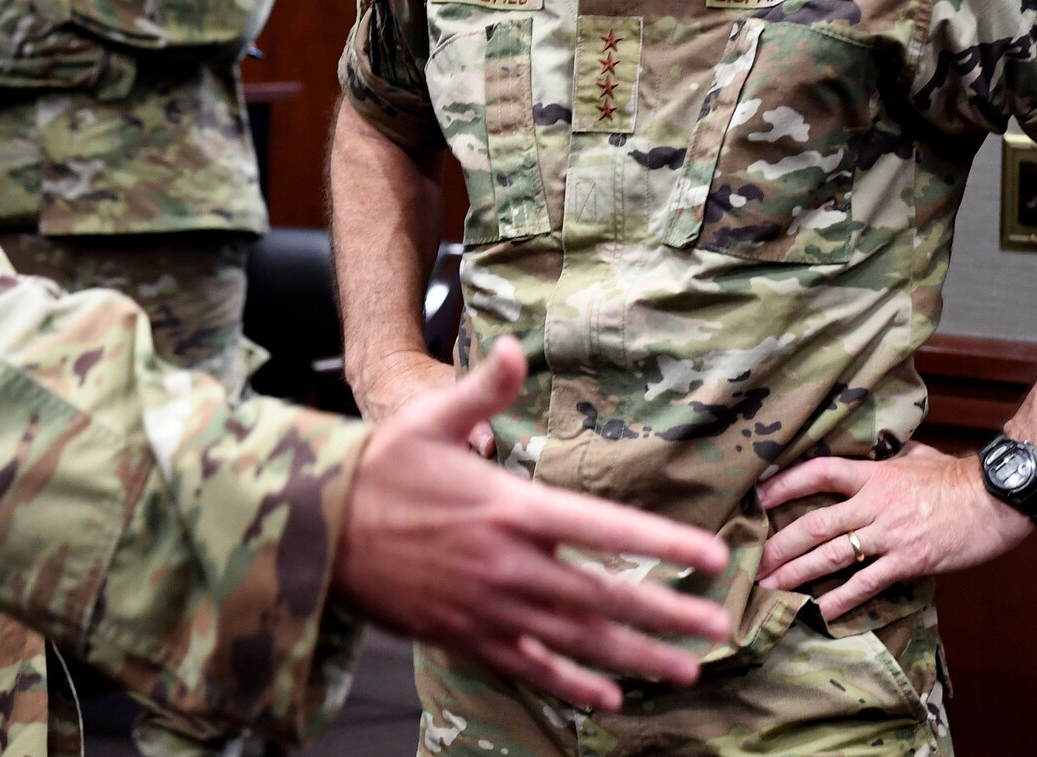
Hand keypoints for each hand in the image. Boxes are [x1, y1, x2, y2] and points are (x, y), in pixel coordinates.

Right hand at [332, 337, 730, 713]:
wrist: (317, 527)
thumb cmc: (379, 468)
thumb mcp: (430, 417)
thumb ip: (483, 389)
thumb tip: (514, 345)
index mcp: (510, 508)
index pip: (605, 527)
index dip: (663, 543)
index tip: (710, 556)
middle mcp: (509, 566)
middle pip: (603, 595)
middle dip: (666, 612)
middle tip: (719, 626)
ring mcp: (489, 608)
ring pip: (576, 640)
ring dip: (636, 655)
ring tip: (685, 668)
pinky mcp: (464, 636)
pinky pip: (529, 667)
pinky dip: (571, 682)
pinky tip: (607, 693)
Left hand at [755, 440, 1033, 621]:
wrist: (997, 500)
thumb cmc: (958, 477)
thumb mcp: (916, 456)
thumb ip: (888, 456)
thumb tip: (874, 450)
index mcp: (873, 474)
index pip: (818, 472)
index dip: (785, 484)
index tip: (758, 497)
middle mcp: (874, 504)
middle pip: (814, 523)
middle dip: (779, 545)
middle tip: (752, 561)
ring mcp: (890, 534)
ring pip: (832, 555)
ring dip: (797, 573)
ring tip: (770, 588)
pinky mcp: (909, 561)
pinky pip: (868, 583)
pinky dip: (842, 598)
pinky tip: (820, 610)